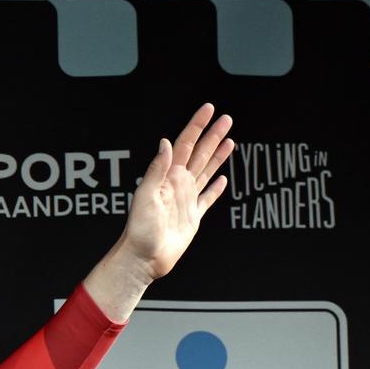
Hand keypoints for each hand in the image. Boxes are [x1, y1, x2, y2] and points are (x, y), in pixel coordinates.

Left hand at [121, 102, 234, 280]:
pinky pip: (207, 198)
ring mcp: (186, 200)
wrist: (143, 259)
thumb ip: (157, 169)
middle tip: (227, 118)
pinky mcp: (192, 217)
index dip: (196, 126)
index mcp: (167, 177)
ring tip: (230, 140)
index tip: (208, 109)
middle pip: (200, 154)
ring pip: (206, 171)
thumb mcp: (145, 196)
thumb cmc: (139, 231)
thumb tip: (166, 143)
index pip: (185, 145)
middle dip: (213, 135)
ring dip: (218, 155)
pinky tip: (222, 179)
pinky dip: (216, 188)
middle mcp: (177, 185)